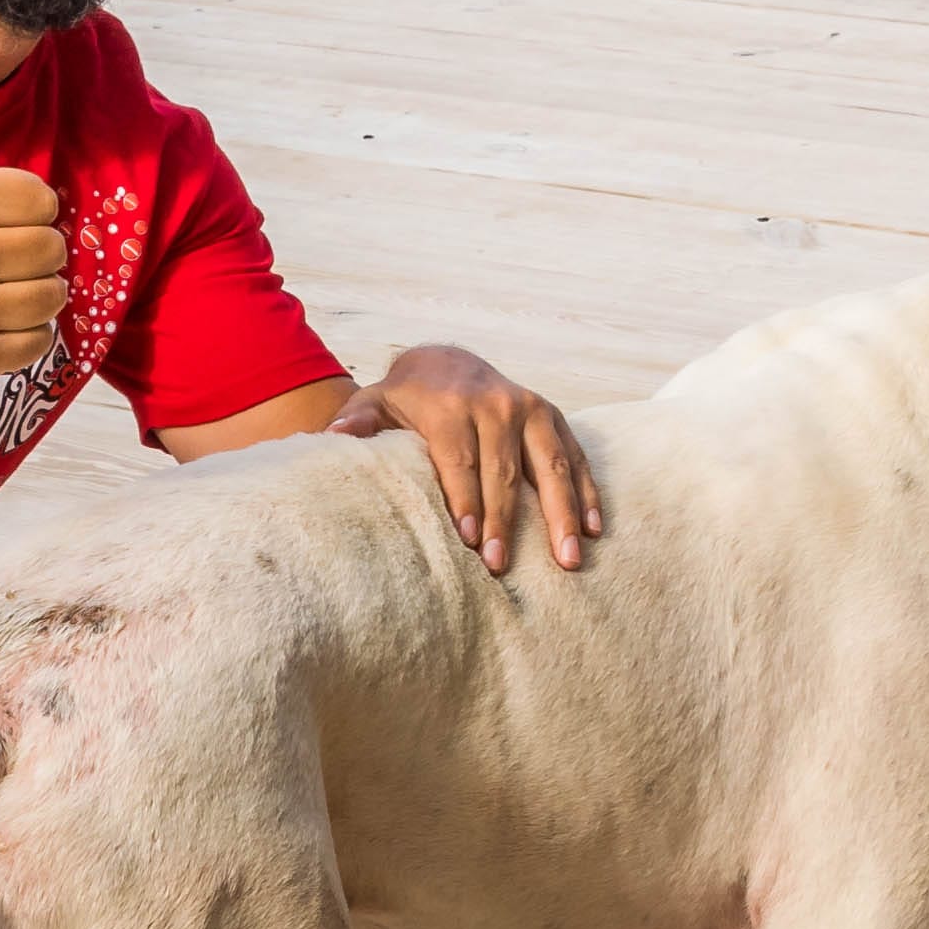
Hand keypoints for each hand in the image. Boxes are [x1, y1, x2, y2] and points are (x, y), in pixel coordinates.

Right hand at [0, 72, 65, 386]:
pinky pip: (42, 338)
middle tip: (1, 258)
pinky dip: (27, 333)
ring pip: (54, 294)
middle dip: (34, 253)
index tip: (0, 220)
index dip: (28, 210)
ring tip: (2, 288)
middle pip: (53, 248)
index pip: (43, 201)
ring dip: (36, 293)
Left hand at [340, 342, 599, 572]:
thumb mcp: (377, 401)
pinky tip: (594, 530)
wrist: (448, 361)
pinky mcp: (553, 417)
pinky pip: (574, 457)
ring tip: (568, 560)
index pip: (461, 460)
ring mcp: (531, 409)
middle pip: (504, 471)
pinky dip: (586, 493)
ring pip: (550, 465)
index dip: (466, 501)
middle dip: (506, 521)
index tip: (471, 541)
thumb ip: (357, 420)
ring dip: (561, 514)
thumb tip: (334, 437)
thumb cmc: (408, 397)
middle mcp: (497, 403)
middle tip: (504, 567)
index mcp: (453, 406)